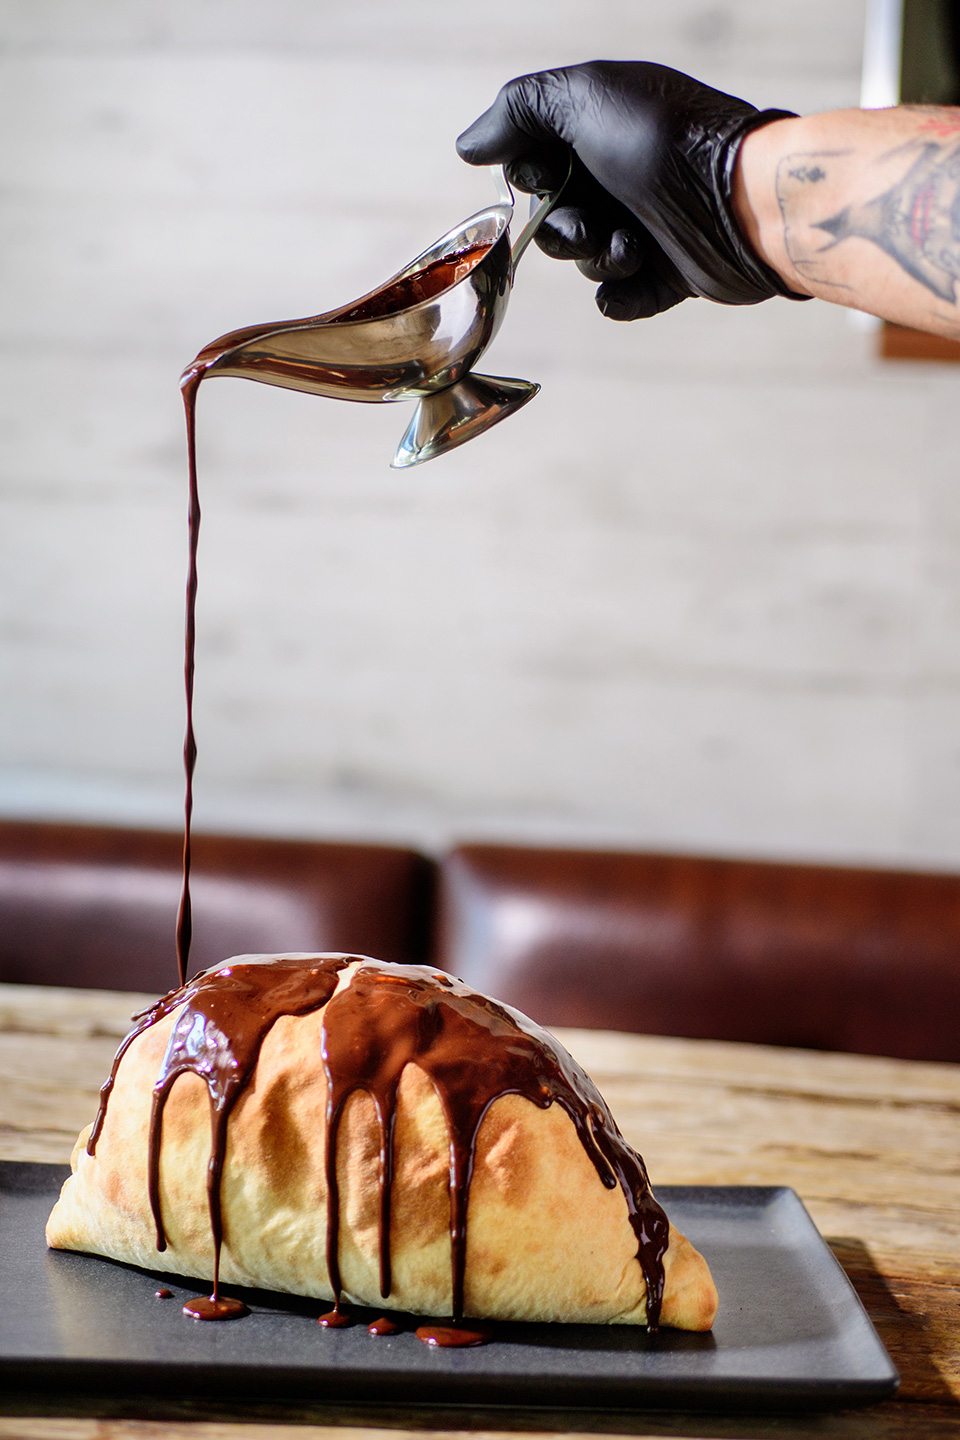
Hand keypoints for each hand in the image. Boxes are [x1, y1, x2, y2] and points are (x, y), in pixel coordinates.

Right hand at [457, 61, 805, 319]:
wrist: (740, 203)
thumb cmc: (665, 143)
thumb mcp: (584, 98)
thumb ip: (518, 109)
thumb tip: (468, 146)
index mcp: (599, 131)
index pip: (532, 163)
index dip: (531, 176)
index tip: (549, 174)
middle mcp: (619, 178)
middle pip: (551, 221)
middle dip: (563, 230)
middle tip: (592, 226)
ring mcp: (644, 226)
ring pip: (582, 262)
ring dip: (598, 259)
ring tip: (634, 248)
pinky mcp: (666, 275)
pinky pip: (616, 301)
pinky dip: (622, 296)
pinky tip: (642, 277)